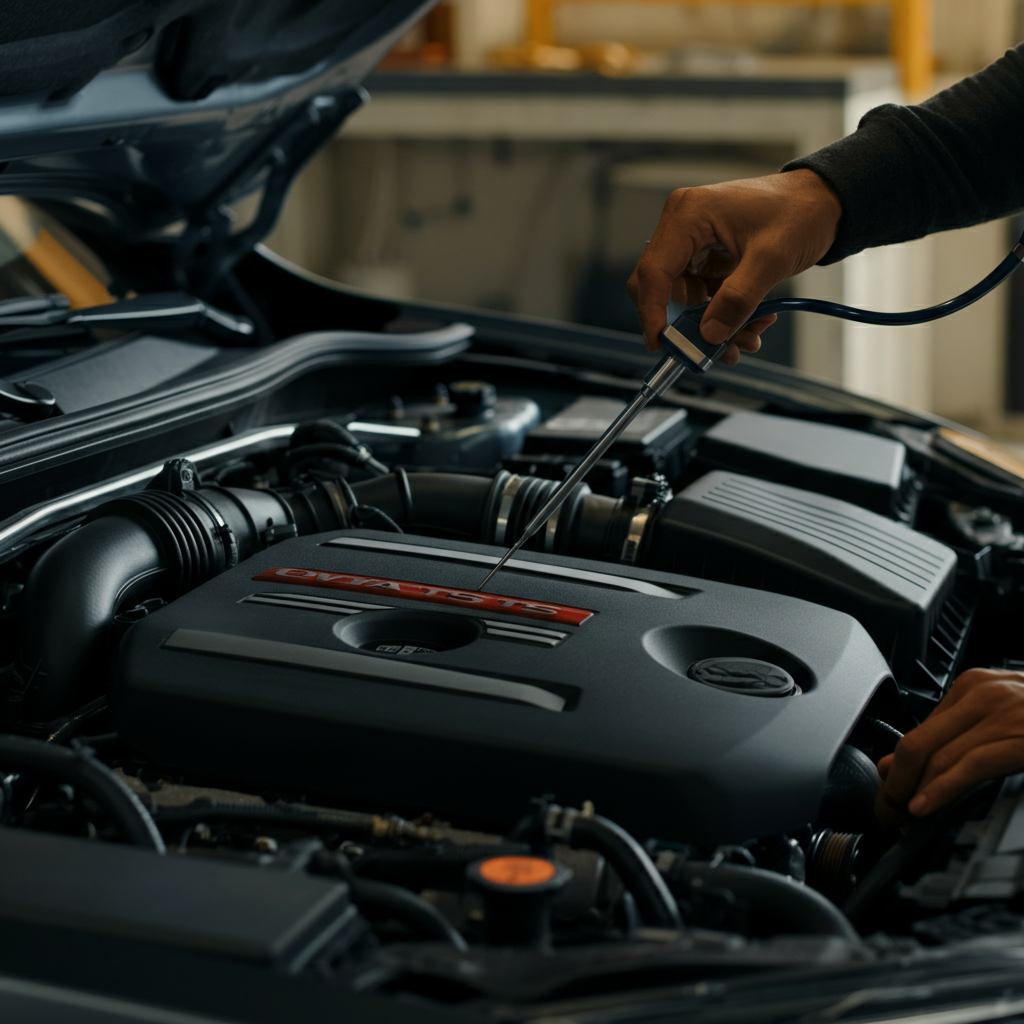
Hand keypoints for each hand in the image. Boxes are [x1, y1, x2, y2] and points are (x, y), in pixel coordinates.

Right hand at [626, 169, 841, 360]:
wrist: (823, 202)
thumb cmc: (800, 211)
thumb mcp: (771, 258)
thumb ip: (738, 298)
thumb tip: (709, 334)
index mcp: (689, 215)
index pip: (653, 271)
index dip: (652, 312)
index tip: (662, 343)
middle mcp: (683, 226)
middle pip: (661, 288)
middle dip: (685, 323)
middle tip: (708, 350)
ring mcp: (693, 242)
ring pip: (684, 298)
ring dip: (711, 323)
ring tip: (746, 336)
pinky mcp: (706, 257)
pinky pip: (702, 296)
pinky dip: (722, 313)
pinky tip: (750, 321)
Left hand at [876, 669, 1023, 825]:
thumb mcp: (1000, 718)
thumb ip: (956, 736)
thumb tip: (899, 763)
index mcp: (972, 686)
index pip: (918, 731)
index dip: (896, 768)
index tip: (888, 793)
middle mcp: (980, 694)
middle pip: (916, 744)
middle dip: (894, 783)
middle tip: (885, 811)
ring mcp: (1002, 714)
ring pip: (936, 757)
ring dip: (911, 793)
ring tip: (900, 818)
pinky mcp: (1020, 738)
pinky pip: (969, 766)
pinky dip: (940, 790)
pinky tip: (924, 808)